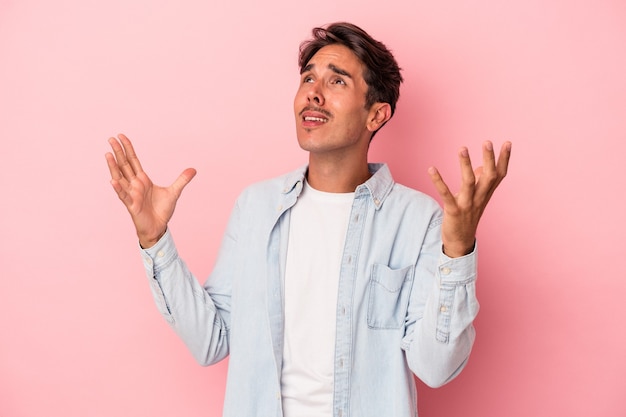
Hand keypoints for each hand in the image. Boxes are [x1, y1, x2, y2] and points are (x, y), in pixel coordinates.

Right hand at [105, 134, 196, 247]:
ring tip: (108, 154)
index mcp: (142, 180)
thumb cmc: (162, 210)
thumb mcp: (174, 192)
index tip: (121, 136)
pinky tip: (113, 181)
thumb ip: (182, 180)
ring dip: (113, 167)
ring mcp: (131, 194)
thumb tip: (193, 170)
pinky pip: (124, 196)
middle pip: (124, 165)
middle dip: (118, 152)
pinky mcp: (132, 205)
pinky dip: (119, 188)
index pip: (133, 161)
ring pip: (120, 178)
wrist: (159, 227)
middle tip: (111, 139)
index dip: (128, 149)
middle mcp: (134, 185)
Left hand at [428, 141, 510, 257]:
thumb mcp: (476, 198)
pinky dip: (438, 181)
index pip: (500, 175)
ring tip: (462, 148)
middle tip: (487, 142)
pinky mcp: (454, 211)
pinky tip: (431, 169)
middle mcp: (480, 198)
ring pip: (469, 183)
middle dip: (489, 159)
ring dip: (465, 165)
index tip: (507, 142)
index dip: (504, 159)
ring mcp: (468, 205)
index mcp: (486, 194)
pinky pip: (445, 194)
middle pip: (489, 177)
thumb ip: (480, 182)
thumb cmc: (468, 216)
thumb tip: (481, 166)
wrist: (460, 242)